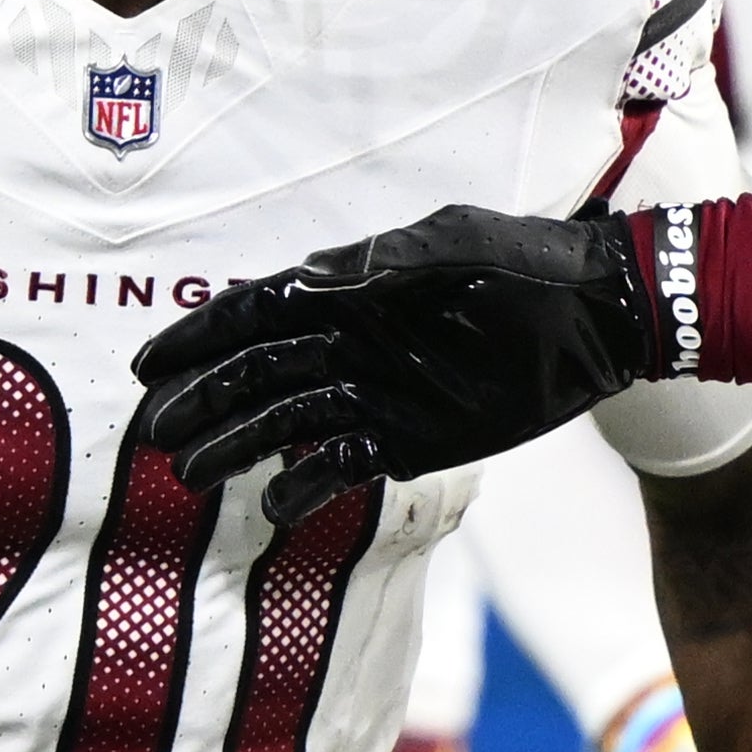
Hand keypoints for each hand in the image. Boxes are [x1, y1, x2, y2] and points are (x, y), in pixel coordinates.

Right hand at [131, 206, 657, 521]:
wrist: (600, 321)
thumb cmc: (527, 265)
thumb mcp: (456, 246)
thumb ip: (383, 264)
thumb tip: (307, 279)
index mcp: (349, 290)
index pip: (254, 313)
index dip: (199, 339)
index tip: (151, 366)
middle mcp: (348, 343)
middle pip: (254, 374)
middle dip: (202, 401)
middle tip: (155, 436)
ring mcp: (373, 394)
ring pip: (282, 424)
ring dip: (235, 447)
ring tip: (191, 475)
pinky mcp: (404, 440)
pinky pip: (337, 468)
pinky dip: (302, 487)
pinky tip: (273, 505)